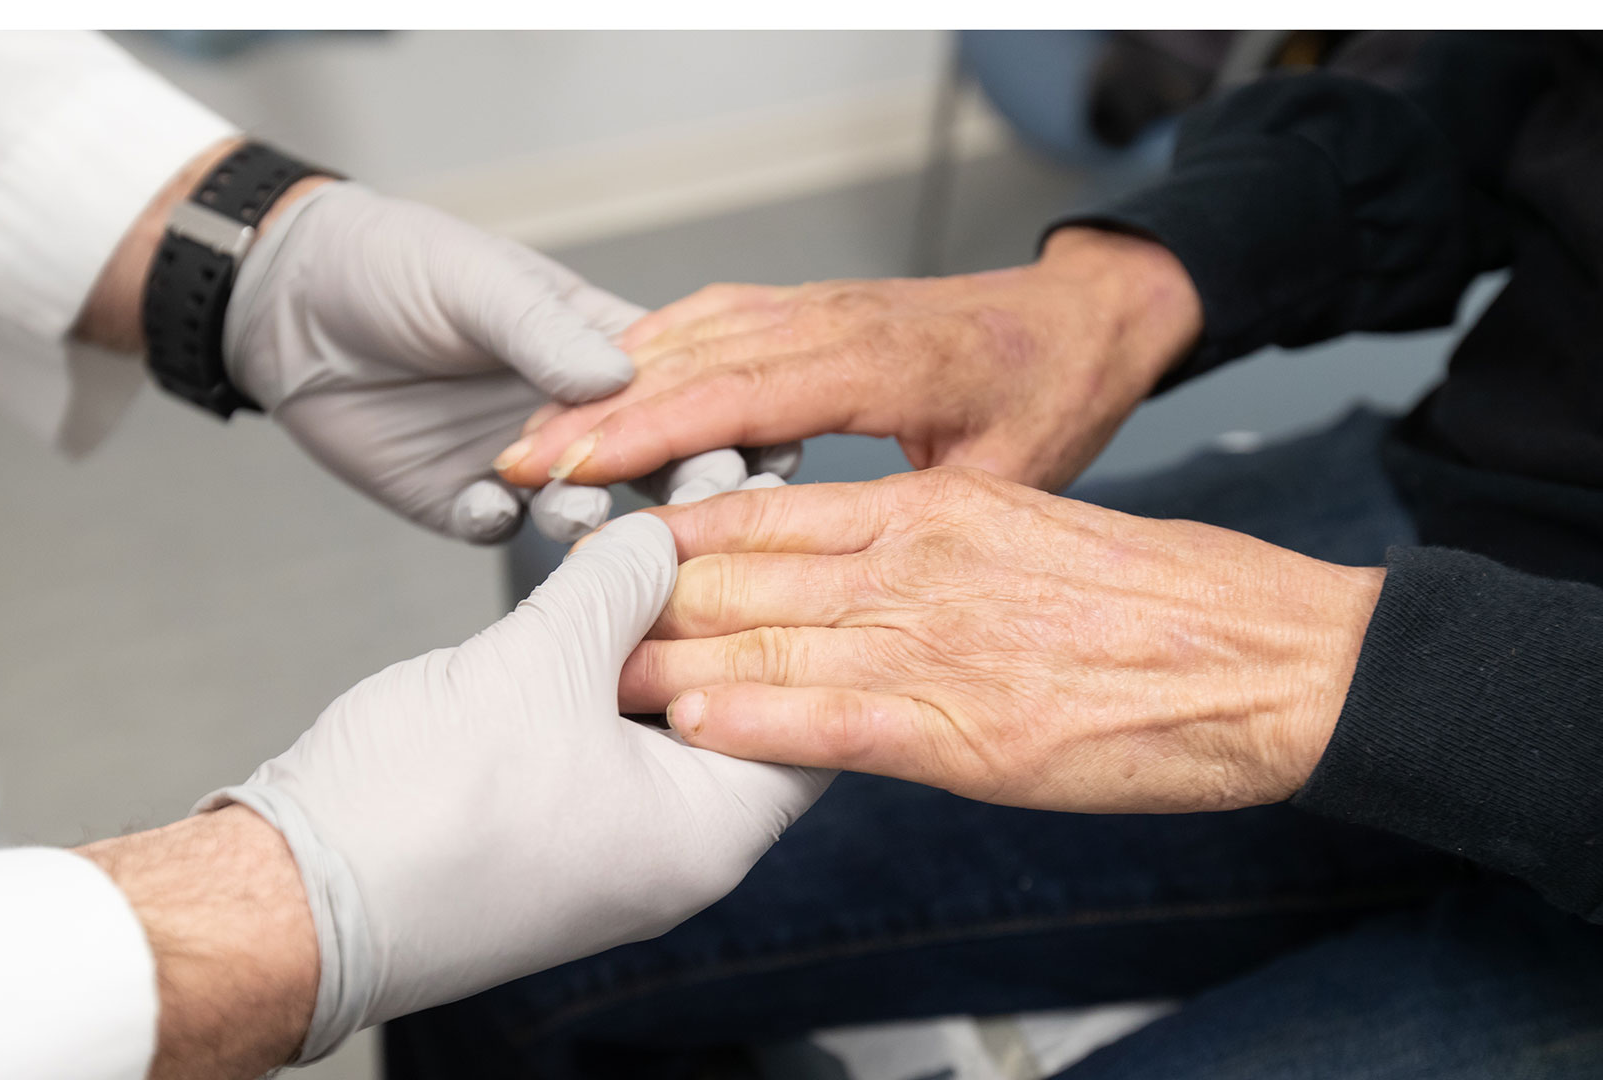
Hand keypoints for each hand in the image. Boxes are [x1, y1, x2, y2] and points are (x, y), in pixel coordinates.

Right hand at [201, 514, 830, 1061]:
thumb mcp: (544, 660)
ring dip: (646, 639)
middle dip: (718, 614)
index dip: (799, 623)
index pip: (811, 722)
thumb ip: (618, 584)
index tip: (777, 543)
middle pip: (734, 713)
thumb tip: (661, 538)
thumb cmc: (427, 808)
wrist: (294, 900)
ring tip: (639, 546)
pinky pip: (599, 743)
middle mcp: (673, 854)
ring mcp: (606, 849)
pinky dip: (598, 676)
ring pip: (657, 724)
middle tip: (706, 522)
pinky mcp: (544, 835)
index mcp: (709, 834)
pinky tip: (579, 606)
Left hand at [222, 181, 753, 541]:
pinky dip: (497, 524)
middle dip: (678, 491)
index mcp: (600, 347)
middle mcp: (576, 414)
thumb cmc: (390, 264)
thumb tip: (619, 382)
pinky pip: (499, 532)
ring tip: (572, 508)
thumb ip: (542, 333)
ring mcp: (523, 464)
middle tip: (683, 508)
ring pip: (585, 512)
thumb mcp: (473, 281)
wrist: (286, 304)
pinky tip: (480, 503)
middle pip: (658, 465)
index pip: (688, 390)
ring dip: (586, 516)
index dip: (726, 421)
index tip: (759, 450)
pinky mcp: (463, 500)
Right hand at [493, 228, 1201, 496]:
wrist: (1085, 316)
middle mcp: (839, 321)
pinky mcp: (814, 306)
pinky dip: (654, 347)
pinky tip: (608, 383)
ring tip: (540, 434)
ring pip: (695, 330)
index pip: (741, 392)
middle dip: (599, 409)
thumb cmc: (1054, 396)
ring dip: (613, 380)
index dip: (650, 429)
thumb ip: (912, 514)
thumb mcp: (1004, 475)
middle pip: (696, 358)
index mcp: (882, 363)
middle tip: (517, 462)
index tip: (576, 464)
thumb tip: (831, 580)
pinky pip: (718, 316)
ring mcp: (822, 305)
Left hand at [619, 468, 1382, 813]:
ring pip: (765, 644)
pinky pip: (832, 722)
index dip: (674, 526)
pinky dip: (753, 724)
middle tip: (568, 615)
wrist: (1271, 657)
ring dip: (668, 663)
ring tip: (594, 677)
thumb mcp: (1030, 530)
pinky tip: (691, 726)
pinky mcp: (967, 731)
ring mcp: (936, 644)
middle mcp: (917, 563)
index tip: (611, 541)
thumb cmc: (1161, 598)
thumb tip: (852, 562)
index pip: (765, 507)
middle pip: (741, 572)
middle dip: (645, 597)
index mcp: (933, 509)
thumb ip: (931, 543)